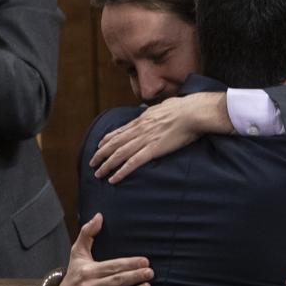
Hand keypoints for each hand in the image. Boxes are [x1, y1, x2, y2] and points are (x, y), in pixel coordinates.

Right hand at [55, 213, 154, 285]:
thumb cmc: (75, 276)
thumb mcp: (77, 254)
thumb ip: (88, 234)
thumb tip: (99, 216)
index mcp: (88, 271)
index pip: (112, 266)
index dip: (130, 263)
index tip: (145, 261)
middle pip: (116, 282)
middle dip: (135, 277)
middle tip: (150, 273)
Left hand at [91, 92, 231, 181]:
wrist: (192, 112)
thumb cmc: (184, 108)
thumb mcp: (164, 107)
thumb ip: (157, 112)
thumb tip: (156, 112)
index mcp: (142, 119)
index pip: (120, 131)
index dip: (107, 140)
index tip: (99, 146)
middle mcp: (140, 129)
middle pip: (115, 143)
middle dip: (101, 154)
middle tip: (92, 163)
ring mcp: (145, 139)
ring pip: (119, 154)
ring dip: (106, 165)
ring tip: (98, 173)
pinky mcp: (153, 150)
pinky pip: (133, 163)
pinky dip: (121, 172)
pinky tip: (113, 179)